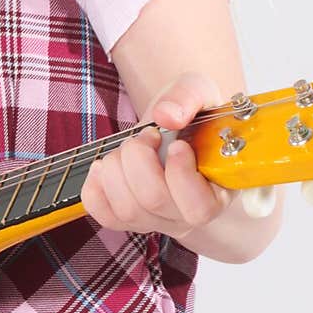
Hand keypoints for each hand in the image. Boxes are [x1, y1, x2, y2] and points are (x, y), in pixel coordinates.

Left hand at [80, 71, 235, 239]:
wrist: (170, 123)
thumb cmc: (190, 113)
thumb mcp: (198, 92)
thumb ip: (188, 98)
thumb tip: (166, 116)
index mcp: (217, 191)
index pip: (199, 208)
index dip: (180, 173)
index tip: (175, 143)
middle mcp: (186, 214)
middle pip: (154, 201)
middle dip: (139, 157)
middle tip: (146, 136)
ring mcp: (155, 220)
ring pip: (127, 209)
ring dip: (117, 168)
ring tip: (127, 147)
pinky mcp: (125, 218)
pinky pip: (103, 213)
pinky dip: (95, 187)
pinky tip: (105, 166)